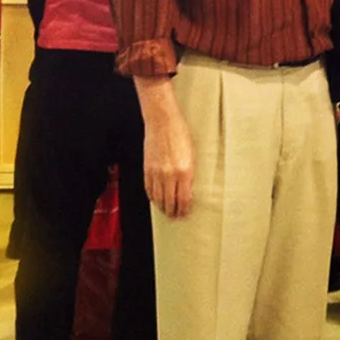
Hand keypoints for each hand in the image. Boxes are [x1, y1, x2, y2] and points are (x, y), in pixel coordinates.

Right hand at [144, 103, 195, 218]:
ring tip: (167, 211)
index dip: (184, 210)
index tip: (186, 214)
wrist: (163, 122)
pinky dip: (153, 197)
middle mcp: (170, 175)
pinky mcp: (147, 169)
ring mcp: (157, 173)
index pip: (184, 200)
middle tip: (176, 217)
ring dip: (163, 207)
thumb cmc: (180, 134)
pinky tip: (156, 200)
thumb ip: (189, 175)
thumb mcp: (192, 155)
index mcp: (185, 172)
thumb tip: (187, 191)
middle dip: (173, 212)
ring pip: (158, 199)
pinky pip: (149, 189)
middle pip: (170, 202)